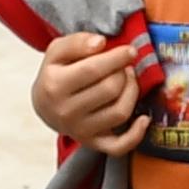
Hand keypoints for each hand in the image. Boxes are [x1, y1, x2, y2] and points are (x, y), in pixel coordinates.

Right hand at [30, 28, 152, 151]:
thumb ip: (76, 42)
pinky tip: (144, 119)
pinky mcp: (92, 143)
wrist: (45, 106)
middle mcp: (66, 112)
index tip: (130, 50)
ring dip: (132, 92)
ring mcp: (80, 131)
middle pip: (110, 89)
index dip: (117, 57)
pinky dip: (136, 134)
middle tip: (124, 65)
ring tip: (129, 80)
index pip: (93, 69)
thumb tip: (101, 42)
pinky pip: (119, 146)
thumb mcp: (56, 51)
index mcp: (55, 86)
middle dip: (123, 72)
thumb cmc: (55, 74)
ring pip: (120, 112)